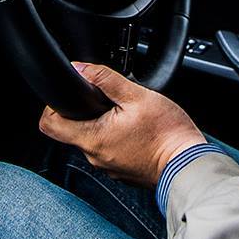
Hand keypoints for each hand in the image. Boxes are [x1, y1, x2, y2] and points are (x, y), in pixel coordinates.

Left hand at [38, 62, 205, 187]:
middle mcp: (95, 157)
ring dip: (101, 125)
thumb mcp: (136, 95)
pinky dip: (114, 138)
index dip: (51, 106)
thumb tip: (80, 67)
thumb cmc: (167, 133)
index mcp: (93, 138)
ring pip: (92, 140)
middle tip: (104, 101)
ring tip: (123, 114)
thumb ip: (105, 79)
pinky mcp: (121, 171)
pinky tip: (132, 129)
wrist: (189, 163)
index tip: (68, 96)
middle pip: (71, 131)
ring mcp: (108, 167)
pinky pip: (108, 150)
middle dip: (83, 113)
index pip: (49, 125)